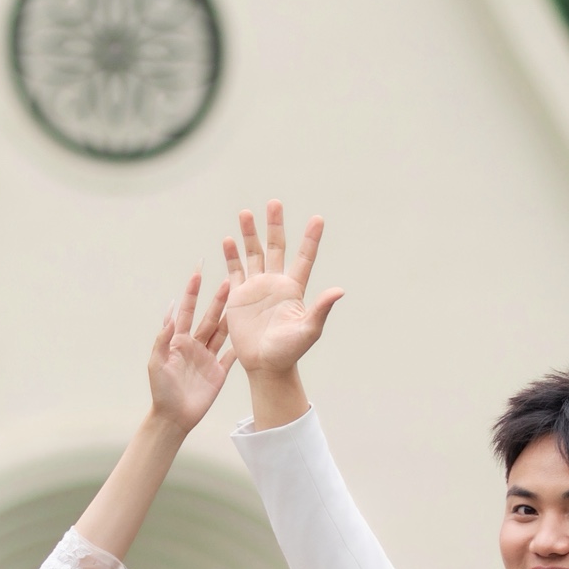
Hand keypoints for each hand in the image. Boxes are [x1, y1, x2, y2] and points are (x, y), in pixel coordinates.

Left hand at [147, 270, 234, 437]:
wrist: (173, 417)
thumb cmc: (161, 391)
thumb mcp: (156, 363)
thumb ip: (163, 339)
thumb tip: (169, 313)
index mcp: (178, 341)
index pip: (186, 311)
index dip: (192, 293)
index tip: (198, 273)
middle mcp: (194, 346)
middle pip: (209, 318)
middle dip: (218, 300)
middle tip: (228, 280)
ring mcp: (208, 358)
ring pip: (222, 333)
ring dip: (231, 317)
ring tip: (242, 300)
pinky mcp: (219, 372)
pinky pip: (231, 355)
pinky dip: (240, 344)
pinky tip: (250, 331)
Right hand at [222, 203, 342, 421]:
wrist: (265, 365)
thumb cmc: (290, 351)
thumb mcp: (309, 330)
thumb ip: (321, 309)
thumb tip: (339, 291)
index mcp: (294, 288)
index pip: (305, 258)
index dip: (311, 239)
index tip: (318, 218)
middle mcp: (276, 283)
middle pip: (276, 247)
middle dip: (275, 225)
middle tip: (274, 203)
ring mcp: (256, 288)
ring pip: (253, 254)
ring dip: (249, 234)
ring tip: (245, 213)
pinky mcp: (238, 297)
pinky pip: (235, 271)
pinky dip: (231, 255)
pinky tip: (229, 240)